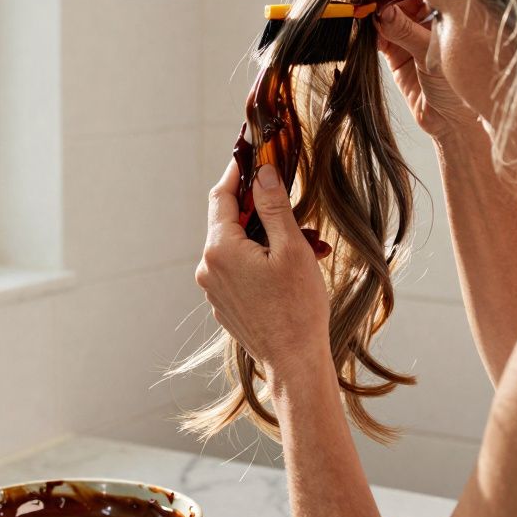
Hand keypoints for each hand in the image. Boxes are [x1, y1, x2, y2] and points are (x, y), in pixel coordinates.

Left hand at [195, 158, 330, 386]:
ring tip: (308, 248)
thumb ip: (273, 207)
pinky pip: (240, 270)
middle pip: (232, 222)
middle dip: (264, 212)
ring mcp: (214, 288)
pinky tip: (294, 270)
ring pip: (239, 247)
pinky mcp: (224, 304)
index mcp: (220, 248)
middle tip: (296, 210)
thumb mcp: (291, 248)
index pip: (222, 196)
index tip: (252, 154)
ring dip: (269, 239)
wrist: (294, 362)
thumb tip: (262, 172)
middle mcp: (208, 267)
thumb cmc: (297, 307)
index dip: (238, 172)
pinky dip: (264, 261)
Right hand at [375, 0, 478, 140]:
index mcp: (447, 12)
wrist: (452, 122)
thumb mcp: (432, 55)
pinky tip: (364, 32)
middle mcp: (428, 20)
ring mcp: (410, 36)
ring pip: (387, 16)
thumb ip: (407, 32)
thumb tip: (382, 11)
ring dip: (373, 15)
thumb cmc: (458, 85)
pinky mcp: (396, 54)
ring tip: (362, 16)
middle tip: (368, 1)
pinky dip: (369, 34)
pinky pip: (378, 36)